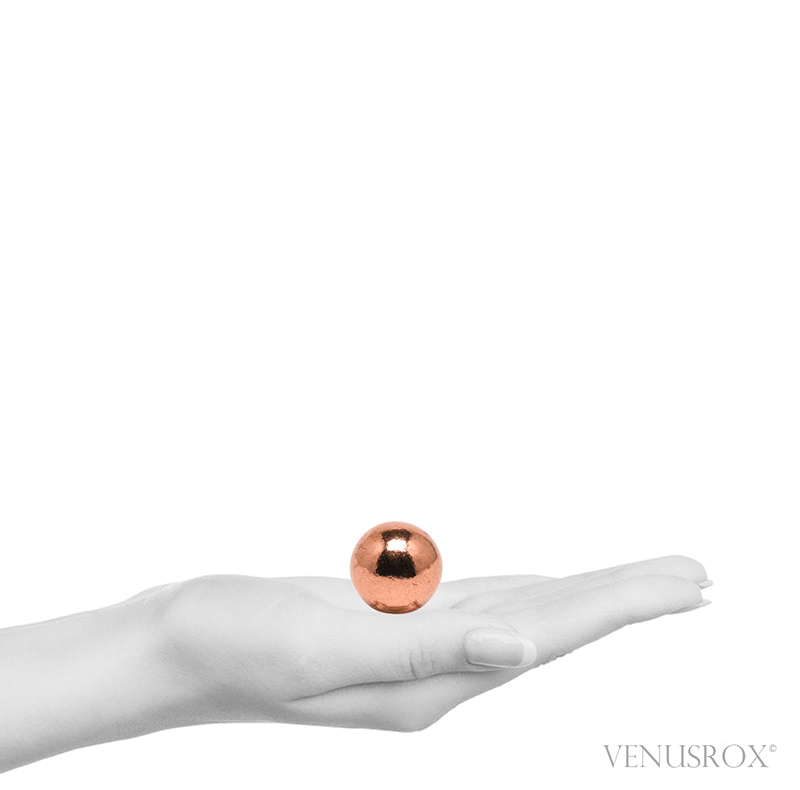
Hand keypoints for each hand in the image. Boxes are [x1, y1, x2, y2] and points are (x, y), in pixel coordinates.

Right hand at [150, 554, 710, 732]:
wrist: (183, 639)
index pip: (551, 635)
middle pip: (555, 627)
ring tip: (644, 582)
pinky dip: (533, 590)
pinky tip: (552, 590)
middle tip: (697, 576)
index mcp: (432, 682)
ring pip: (526, 613)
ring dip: (588, 594)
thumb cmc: (237, 643)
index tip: (689, 585)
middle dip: (628, 598)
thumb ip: (426, 653)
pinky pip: (483, 602)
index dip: (623, 605)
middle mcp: (439, 670)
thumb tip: (521, 653)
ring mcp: (418, 646)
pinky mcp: (395, 621)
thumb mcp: (324, 651)